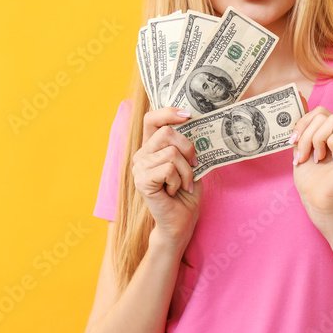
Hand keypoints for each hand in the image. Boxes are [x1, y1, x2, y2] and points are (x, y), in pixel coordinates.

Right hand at [132, 107, 203, 247]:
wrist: (182, 220)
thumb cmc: (187, 192)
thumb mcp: (191, 162)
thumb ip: (187, 144)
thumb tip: (194, 123)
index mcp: (152, 147)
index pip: (152, 119)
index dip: (168, 112)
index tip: (187, 114)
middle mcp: (141, 154)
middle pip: (167, 133)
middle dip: (188, 149)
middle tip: (192, 167)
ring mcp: (139, 167)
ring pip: (172, 153)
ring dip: (186, 171)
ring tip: (183, 184)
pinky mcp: (141, 181)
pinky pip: (168, 169)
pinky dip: (178, 181)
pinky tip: (174, 191)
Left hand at [290, 98, 332, 227]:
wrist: (318, 201)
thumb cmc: (311, 178)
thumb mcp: (302, 146)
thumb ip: (304, 125)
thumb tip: (299, 95)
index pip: (321, 112)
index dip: (304, 122)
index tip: (292, 141)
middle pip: (325, 114)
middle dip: (307, 134)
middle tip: (302, 155)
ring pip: (332, 121)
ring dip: (316, 140)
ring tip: (316, 158)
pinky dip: (330, 145)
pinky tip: (332, 161)